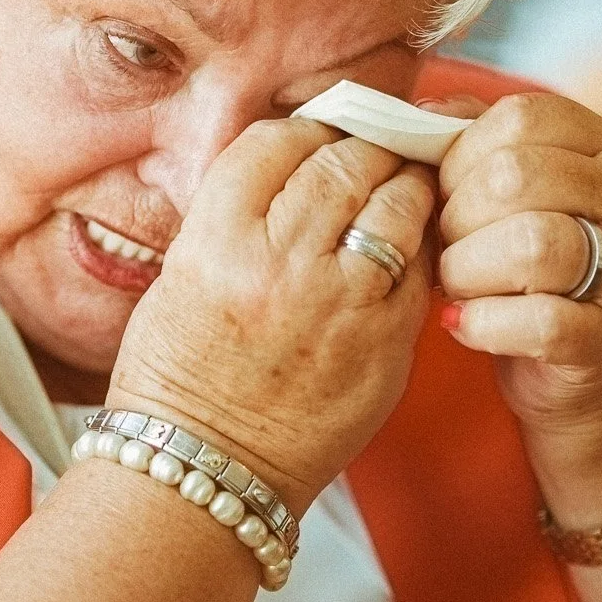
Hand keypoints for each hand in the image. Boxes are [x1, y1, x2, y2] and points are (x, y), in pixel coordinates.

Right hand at [108, 120, 435, 514]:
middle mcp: (278, 264)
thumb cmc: (181, 378)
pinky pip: (420, 269)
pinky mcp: (384, 345)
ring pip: (394, 202)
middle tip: (372, 150)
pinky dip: (419, 245)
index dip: (305, 129)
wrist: (203, 472)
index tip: (319, 134)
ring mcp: (338, 304)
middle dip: (363, 146)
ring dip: (402, 184)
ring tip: (399, 187)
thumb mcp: (181, 276)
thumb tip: (297, 163)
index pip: (278, 142)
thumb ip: (237, 217)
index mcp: (216, 241)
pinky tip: (410, 245)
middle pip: (343, 162)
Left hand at [433, 93, 601, 498]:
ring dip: (466, 267)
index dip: (460, 153)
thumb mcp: (512, 191)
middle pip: (517, 176)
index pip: (521, 117)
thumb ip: (473, 138)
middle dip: (456, 214)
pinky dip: (482, 323)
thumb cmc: (532, 268)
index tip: (444, 190)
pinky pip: (539, 321)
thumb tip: (419, 110)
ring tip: (454, 283)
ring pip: (531, 244)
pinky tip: (463, 324)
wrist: (585, 373)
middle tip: (445, 244)